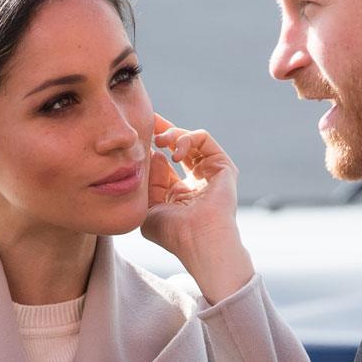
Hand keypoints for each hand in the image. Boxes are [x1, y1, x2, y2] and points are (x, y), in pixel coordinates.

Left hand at [141, 114, 253, 303]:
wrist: (197, 239)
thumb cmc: (172, 232)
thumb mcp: (149, 207)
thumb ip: (148, 181)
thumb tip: (153, 155)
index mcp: (180, 193)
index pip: (165, 162)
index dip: (151, 146)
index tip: (138, 134)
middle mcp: (197, 181)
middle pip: (179, 147)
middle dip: (162, 131)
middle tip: (148, 122)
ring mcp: (211, 173)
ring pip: (191, 140)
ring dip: (172, 134)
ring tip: (159, 140)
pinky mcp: (223, 166)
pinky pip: (204, 139)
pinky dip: (187, 138)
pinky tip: (174, 153)